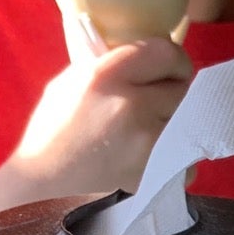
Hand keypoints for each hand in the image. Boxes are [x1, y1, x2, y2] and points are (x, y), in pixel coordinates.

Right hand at [10, 37, 192, 199]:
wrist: (45, 181)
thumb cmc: (55, 128)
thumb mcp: (74, 79)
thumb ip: (114, 65)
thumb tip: (150, 58)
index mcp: (107, 75)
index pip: (167, 53)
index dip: (174, 60)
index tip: (170, 68)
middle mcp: (133, 106)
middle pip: (182, 90)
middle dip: (173, 93)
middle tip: (157, 102)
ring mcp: (149, 143)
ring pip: (188, 125)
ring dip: (176, 126)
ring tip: (152, 131)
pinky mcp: (157, 174)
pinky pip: (186, 161)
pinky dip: (176, 160)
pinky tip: (153, 159)